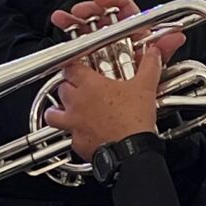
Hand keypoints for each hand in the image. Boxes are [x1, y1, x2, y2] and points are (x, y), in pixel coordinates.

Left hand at [43, 36, 166, 159]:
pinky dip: (73, 134)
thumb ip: (148, 66)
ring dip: (58, 111)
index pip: (70, 67)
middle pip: (61, 88)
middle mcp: (77, 103)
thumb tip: (152, 54)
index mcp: (90, 85)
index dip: (75, 66)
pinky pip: (68, 136)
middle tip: (80, 88)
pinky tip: (84, 134)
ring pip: (52, 114)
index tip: (81, 67)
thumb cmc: (133, 120)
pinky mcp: (77, 143)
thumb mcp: (145, 87)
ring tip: (67, 110)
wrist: (130, 151)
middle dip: (68, 86)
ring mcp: (74, 124)